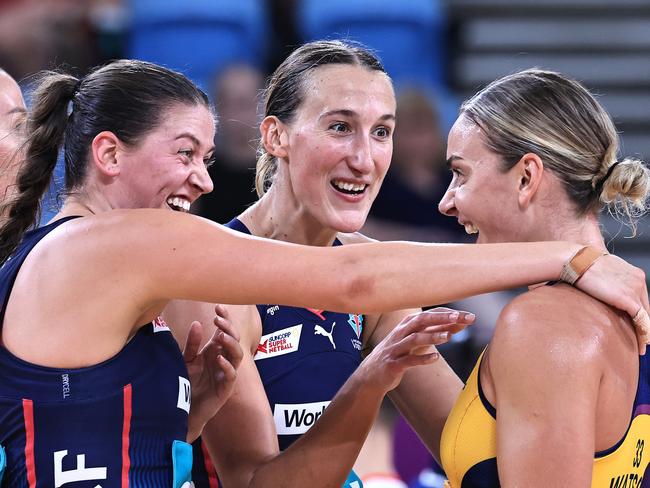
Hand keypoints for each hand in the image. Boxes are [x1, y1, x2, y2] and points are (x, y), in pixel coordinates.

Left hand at [184, 304, 242, 441]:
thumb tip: (197, 323)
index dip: (225, 319)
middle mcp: (223, 360)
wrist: (183, 410)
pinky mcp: (225, 389)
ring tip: (221, 336)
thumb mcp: (186, 360)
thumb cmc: (187, 384)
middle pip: (234, 340)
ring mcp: (226, 374)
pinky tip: (219, 359)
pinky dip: (227, 366)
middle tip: (218, 319)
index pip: (225, 331)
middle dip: (228, 328)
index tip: (218, 307)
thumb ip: (192, 344)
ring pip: (237, 355)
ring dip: (231, 344)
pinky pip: (231, 376)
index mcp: (215, 351)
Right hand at [358, 308, 473, 393]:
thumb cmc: (398, 354)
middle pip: (421, 321)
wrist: (371, 375)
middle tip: (459, 317)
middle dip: (440, 318)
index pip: (429, 314)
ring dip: (431, 337)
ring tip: (448, 337)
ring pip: (414, 339)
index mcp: (407, 325)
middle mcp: (400, 333)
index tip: (467, 315)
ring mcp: (396, 349)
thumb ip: (434, 332)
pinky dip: (422, 358)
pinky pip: (408, 360)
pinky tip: (436, 358)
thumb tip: (458, 324)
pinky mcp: (393, 364)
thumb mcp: (415, 341)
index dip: (448, 314)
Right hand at [576, 254, 649, 353]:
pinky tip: (641, 344)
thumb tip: (603, 289)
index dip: (641, 314)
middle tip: (644, 341)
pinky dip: (643, 334)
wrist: (576, 261)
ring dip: (646, 333)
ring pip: (646, 317)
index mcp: (634, 274)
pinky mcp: (629, 299)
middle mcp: (639, 281)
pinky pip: (642, 321)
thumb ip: (610, 281)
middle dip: (646, 324)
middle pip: (647, 308)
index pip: (642, 298)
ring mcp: (636, 290)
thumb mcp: (602, 271)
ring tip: (642, 347)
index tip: (639, 325)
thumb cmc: (581, 265)